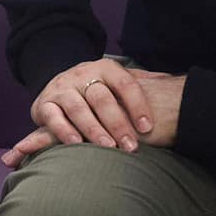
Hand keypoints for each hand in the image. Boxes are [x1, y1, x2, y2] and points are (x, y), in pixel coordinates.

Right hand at [3, 65, 185, 169]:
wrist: (60, 85)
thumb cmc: (99, 90)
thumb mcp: (118, 82)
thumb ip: (143, 82)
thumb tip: (172, 82)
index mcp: (105, 68)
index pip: (125, 83)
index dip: (137, 104)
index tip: (148, 127)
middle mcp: (82, 74)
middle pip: (102, 97)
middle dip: (118, 123)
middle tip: (131, 146)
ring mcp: (62, 88)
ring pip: (78, 108)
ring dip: (94, 129)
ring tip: (108, 148)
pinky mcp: (44, 104)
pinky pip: (53, 117)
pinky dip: (64, 131)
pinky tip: (77, 145)